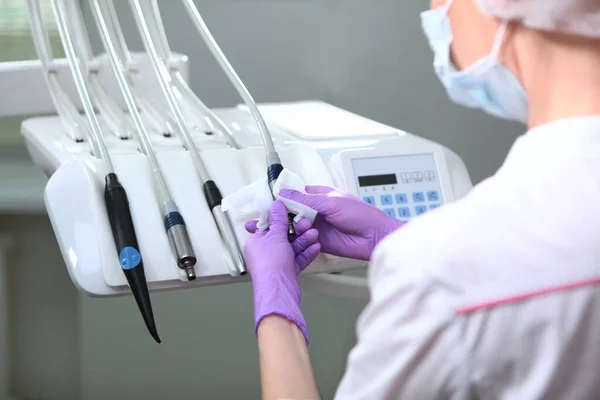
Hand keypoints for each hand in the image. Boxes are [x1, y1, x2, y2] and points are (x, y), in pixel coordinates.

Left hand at [244, 200, 320, 343]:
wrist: (278, 291)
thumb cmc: (270, 264)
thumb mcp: (275, 236)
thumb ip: (278, 220)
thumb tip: (276, 204)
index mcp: (256, 242)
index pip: (269, 225)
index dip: (281, 218)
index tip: (293, 211)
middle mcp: (265, 252)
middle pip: (283, 236)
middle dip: (298, 230)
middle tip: (308, 224)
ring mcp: (277, 262)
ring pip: (293, 248)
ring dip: (304, 241)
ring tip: (315, 235)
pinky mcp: (287, 271)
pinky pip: (298, 259)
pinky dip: (307, 253)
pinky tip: (316, 247)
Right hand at [279, 186, 404, 260]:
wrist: (374, 238)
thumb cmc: (360, 215)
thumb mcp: (330, 202)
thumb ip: (305, 200)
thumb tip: (284, 193)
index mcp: (320, 196)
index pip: (297, 194)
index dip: (285, 197)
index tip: (273, 201)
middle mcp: (317, 210)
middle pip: (293, 211)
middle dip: (285, 214)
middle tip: (275, 218)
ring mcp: (317, 226)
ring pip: (296, 226)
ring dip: (293, 227)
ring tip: (298, 228)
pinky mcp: (318, 241)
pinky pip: (303, 240)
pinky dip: (299, 239)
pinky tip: (300, 238)